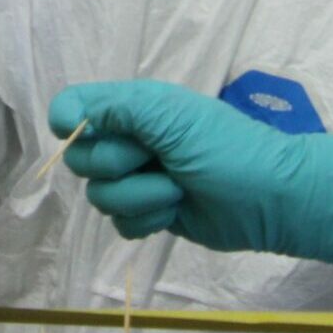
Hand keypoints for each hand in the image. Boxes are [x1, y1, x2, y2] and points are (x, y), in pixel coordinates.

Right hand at [49, 80, 332, 275]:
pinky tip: (176, 211)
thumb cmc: (227, 148)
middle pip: (82, 160)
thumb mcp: (171, 117)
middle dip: (120, 165)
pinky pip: (119, 225)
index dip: (70, 123)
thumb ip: (116, 108)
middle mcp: (129, 141)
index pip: (75, 109)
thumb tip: (62, 114)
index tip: (81, 132)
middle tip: (159, 159)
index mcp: (134, 108)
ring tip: (178, 189)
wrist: (271, 199)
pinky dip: (147, 220)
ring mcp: (137, 180)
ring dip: (140, 197)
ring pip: (100, 197)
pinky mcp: (148, 214)